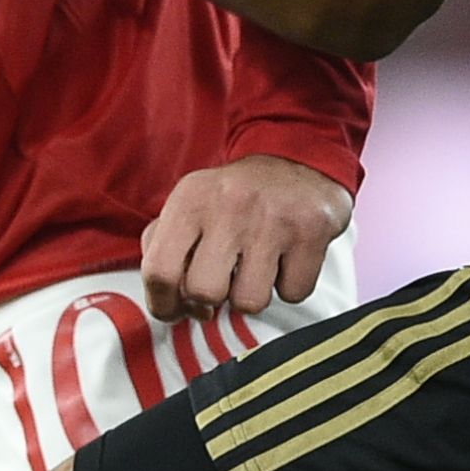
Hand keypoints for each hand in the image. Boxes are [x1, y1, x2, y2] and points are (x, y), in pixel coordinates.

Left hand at [142, 157, 351, 320]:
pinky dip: (290, 286)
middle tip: (222, 284)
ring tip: (255, 268)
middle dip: (212, 300)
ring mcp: (272, 219)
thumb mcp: (190, 204)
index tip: (177, 310)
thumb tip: (163, 298)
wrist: (297, 160)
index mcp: (190, 199)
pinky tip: (285, 260)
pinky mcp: (310, 232)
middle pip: (203, 292)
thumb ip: (163, 245)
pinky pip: (293, 293)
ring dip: (252, 295)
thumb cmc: (237, 197)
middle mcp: (229, 205)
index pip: (159, 272)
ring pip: (249, 302)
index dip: (164, 305)